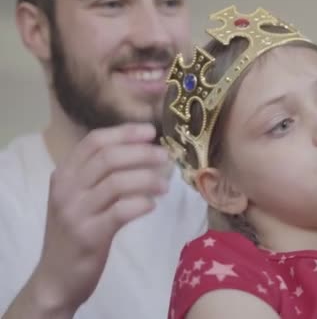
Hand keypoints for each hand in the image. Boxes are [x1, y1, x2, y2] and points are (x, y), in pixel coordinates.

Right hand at [32, 123, 168, 312]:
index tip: (151, 131)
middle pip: (108, 157)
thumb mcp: (78, 198)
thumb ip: (99, 175)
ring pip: (117, 182)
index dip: (125, 132)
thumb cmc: (75, 233)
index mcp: (64, 174)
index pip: (94, 141)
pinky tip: (152, 206)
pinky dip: (141, 204)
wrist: (56, 278)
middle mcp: (66, 188)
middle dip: (142, 153)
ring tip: (165, 185)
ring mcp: (76, 212)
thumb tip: (141, 151)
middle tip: (165, 157)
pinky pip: (120, 211)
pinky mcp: (89, 235)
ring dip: (147, 179)